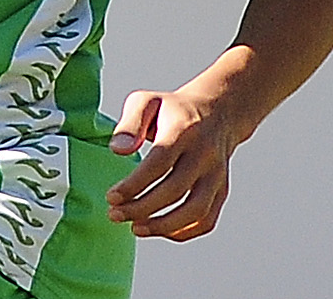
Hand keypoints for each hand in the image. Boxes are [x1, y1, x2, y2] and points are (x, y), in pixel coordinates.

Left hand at [106, 84, 238, 239]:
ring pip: (196, 210)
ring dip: (164, 225)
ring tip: (135, 228)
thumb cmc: (170, 109)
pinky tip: (157, 230)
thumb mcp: (146, 102)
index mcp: (183, 130)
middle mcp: (205, 155)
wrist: (216, 112)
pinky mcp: (222, 191)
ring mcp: (217, 175)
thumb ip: (129, 124)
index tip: (110, 197)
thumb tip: (117, 151)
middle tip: (114, 214)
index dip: (135, 184)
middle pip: (176, 190)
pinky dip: (183, 232)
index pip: (159, 162)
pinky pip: (207, 220)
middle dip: (142, 208)